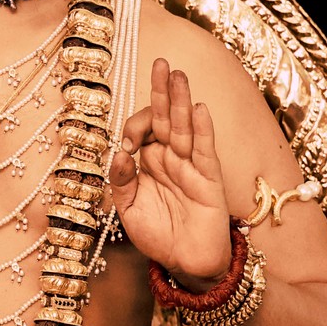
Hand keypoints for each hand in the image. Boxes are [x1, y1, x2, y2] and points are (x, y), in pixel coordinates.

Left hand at [110, 59, 231, 286]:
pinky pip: (205, 150)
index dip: (133, 127)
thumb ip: (120, 182)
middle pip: (164, 118)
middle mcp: (169, 158)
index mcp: (148, 161)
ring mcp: (190, 165)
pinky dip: (202, 130)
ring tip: (179, 75)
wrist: (187, 263)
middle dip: (162, 91)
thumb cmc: (159, 235)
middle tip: (161, 63)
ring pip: (185, 127)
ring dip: (181, 101)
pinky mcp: (209, 179)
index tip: (128, 143)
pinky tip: (198, 109)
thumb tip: (118, 154)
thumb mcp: (128, 210)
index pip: (142, 129)